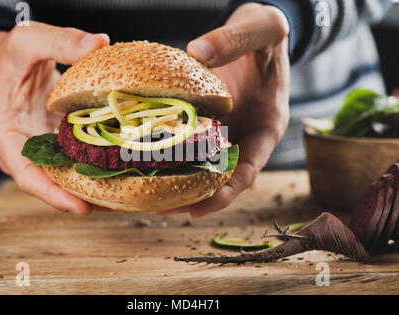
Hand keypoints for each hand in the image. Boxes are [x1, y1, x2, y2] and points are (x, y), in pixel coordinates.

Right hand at [0, 21, 108, 215]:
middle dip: (78, 197)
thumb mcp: (30, 40)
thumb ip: (61, 41)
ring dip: (88, 187)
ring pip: (61, 175)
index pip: (25, 174)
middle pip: (48, 183)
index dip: (52, 194)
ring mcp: (37, 147)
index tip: (81, 207)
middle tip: (114, 205)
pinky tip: (117, 170)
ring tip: (121, 195)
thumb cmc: (13, 53)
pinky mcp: (52, 142)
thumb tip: (98, 44)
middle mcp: (20, 148)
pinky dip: (91, 167)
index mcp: (4, 132)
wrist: (11, 59)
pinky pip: (70, 160)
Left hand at [161, 3, 289, 216]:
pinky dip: (172, 155)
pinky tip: (145, 159)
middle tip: (160, 208)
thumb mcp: (261, 29)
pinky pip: (189, 144)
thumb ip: (236, 39)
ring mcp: (226, 133)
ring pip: (203, 165)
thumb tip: (198, 51)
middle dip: (194, 197)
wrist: (255, 35)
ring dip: (179, 181)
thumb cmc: (266, 36)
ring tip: (146, 194)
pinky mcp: (207, 124)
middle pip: (222, 178)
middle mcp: (245, 137)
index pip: (248, 169)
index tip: (198, 208)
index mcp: (267, 127)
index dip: (225, 192)